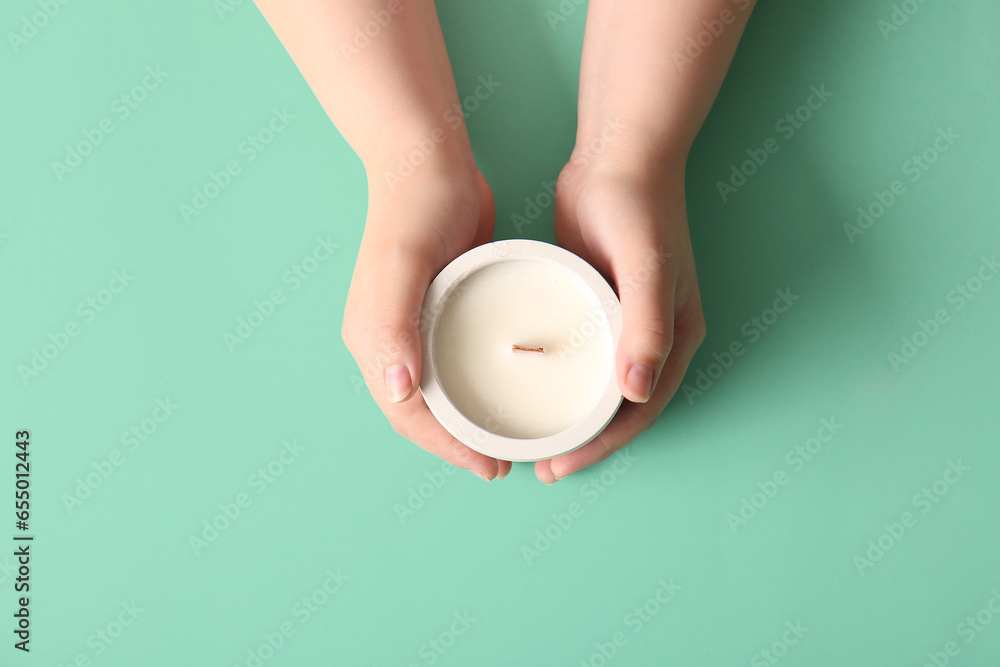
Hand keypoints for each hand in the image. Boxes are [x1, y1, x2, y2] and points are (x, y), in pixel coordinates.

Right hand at [342, 159, 511, 481]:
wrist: (428, 161)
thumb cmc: (415, 208)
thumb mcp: (404, 263)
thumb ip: (392, 325)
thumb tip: (397, 391)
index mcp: (371, 338)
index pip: (405, 414)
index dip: (445, 447)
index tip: (489, 464)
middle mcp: (387, 340)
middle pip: (419, 412)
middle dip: (457, 444)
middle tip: (503, 462)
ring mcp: (411, 325)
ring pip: (436, 392)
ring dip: (465, 421)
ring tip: (505, 438)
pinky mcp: (436, 309)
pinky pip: (451, 363)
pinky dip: (472, 387)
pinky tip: (502, 390)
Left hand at [535, 148, 706, 482]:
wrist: (619, 157)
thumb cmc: (640, 208)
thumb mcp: (647, 266)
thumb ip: (646, 326)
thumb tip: (636, 391)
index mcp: (675, 339)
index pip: (638, 411)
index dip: (601, 445)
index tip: (560, 464)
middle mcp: (650, 338)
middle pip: (615, 408)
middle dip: (580, 440)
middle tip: (538, 463)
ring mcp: (620, 322)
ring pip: (592, 383)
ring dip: (566, 412)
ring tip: (526, 434)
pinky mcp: (592, 303)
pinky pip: (574, 352)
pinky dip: (554, 375)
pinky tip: (522, 384)